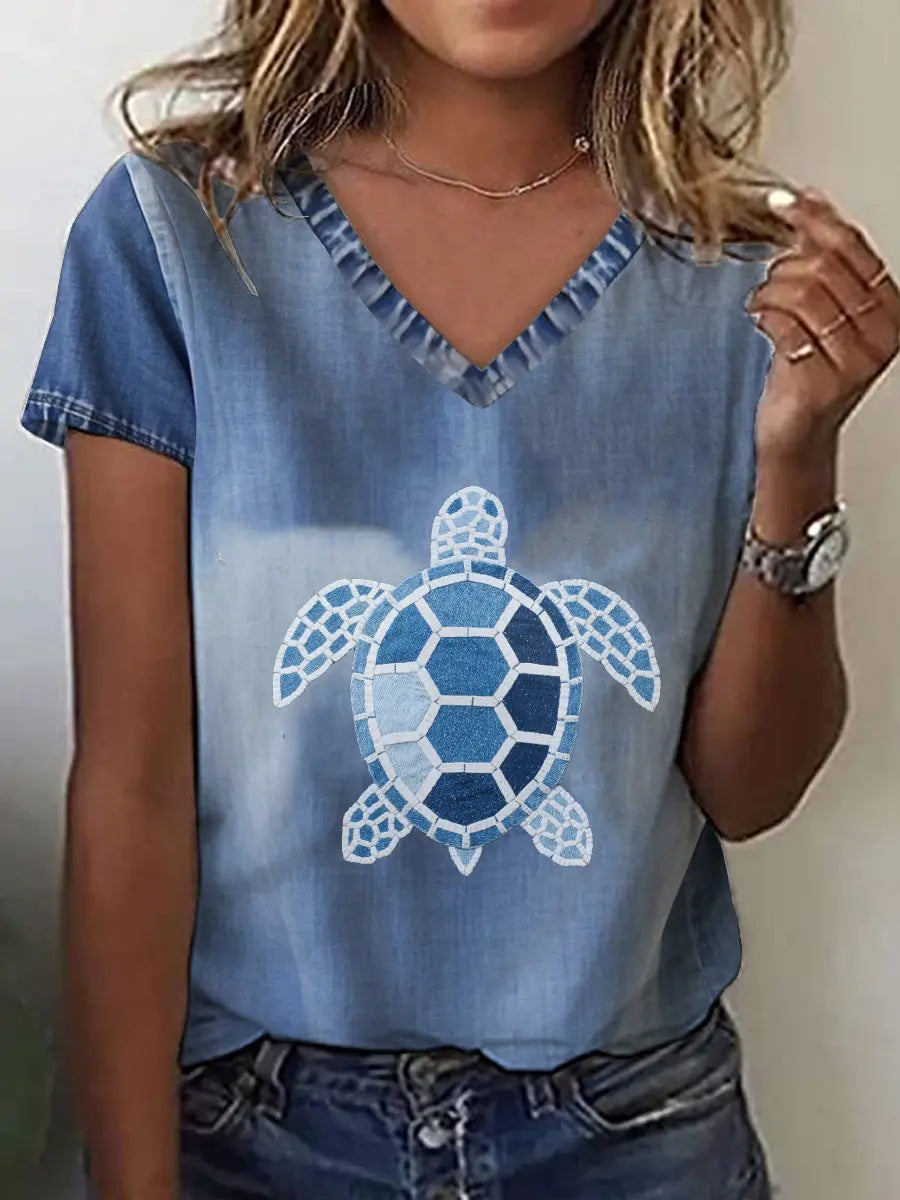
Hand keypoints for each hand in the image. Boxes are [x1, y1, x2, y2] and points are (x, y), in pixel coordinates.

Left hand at [746, 186, 899, 465]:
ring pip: (803, 292)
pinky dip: (764, 317)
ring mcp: (856, 359)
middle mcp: (882, 332)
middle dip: (784, 267)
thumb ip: (822, 256)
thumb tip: (810, 198)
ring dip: (770, 292)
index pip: (852, 246)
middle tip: (769, 284)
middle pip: (824, 267)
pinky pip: (785, 325)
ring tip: (762, 306)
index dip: (813, 219)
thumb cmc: (808, 369)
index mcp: (890, 306)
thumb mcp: (824, 308)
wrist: (797, 431)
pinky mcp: (823, 379)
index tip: (781, 202)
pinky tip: (760, 323)